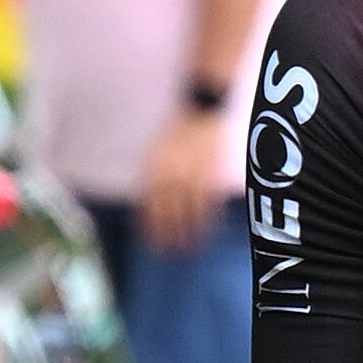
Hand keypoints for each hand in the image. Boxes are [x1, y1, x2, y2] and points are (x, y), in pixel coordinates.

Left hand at [139, 107, 226, 257]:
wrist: (206, 108)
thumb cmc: (184, 130)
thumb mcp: (161, 149)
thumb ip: (157, 173)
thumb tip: (153, 199)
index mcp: (155, 165)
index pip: (149, 203)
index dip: (151, 225)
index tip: (152, 243)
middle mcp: (171, 170)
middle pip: (168, 210)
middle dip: (169, 233)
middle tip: (170, 253)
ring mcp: (192, 171)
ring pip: (188, 209)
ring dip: (189, 232)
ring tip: (190, 249)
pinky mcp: (212, 172)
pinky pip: (208, 201)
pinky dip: (208, 218)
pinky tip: (208, 230)